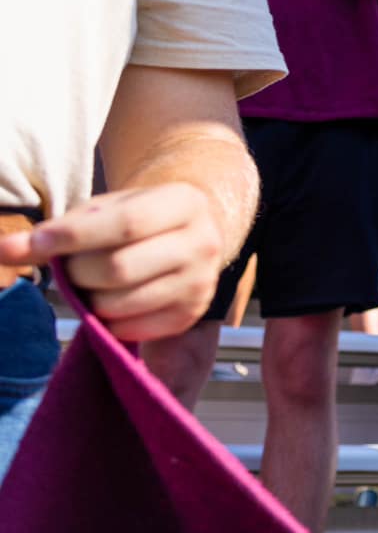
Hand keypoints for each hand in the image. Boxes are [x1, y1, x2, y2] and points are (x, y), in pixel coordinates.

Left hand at [0, 183, 229, 341]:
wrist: (191, 233)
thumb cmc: (137, 218)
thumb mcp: (106, 210)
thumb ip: (58, 230)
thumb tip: (5, 250)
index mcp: (184, 203)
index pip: (127, 224)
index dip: (76, 235)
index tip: (36, 243)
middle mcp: (203, 243)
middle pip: (120, 269)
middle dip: (78, 273)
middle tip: (70, 268)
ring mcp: (200, 282)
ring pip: (121, 304)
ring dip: (89, 299)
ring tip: (90, 284)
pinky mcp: (190, 314)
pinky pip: (130, 329)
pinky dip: (105, 321)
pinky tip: (109, 300)